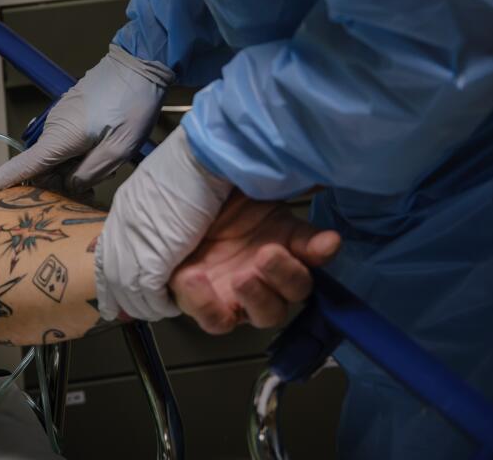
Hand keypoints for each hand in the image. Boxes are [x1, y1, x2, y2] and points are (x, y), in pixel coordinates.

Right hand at [0, 44, 173, 199]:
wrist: (141, 62)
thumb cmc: (133, 103)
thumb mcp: (119, 148)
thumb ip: (91, 173)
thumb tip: (70, 186)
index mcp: (60, 138)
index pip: (21, 168)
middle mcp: (53, 128)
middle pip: (43, 168)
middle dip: (61, 183)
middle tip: (93, 190)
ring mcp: (60, 119)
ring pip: (57, 157)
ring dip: (74, 168)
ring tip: (106, 163)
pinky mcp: (70, 113)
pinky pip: (65, 143)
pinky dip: (77, 154)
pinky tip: (102, 151)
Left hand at [95, 125, 232, 320]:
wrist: (203, 157)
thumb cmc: (193, 164)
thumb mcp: (161, 187)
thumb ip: (153, 208)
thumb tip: (159, 223)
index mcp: (123, 210)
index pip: (106, 253)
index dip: (109, 276)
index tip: (111, 292)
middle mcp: (121, 229)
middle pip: (111, 276)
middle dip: (121, 297)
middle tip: (127, 311)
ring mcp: (132, 245)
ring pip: (128, 290)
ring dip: (144, 304)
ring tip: (159, 309)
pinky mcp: (152, 259)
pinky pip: (149, 294)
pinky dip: (160, 304)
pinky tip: (171, 306)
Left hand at [169, 192, 340, 333]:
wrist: (166, 204)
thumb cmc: (205, 190)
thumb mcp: (237, 180)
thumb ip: (270, 179)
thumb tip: (311, 171)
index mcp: (283, 235)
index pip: (314, 248)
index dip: (321, 248)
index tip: (326, 242)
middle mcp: (269, 269)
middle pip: (297, 289)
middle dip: (287, 274)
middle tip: (267, 254)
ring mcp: (241, 293)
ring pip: (268, 314)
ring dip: (259, 298)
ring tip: (242, 277)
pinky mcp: (209, 306)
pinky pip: (217, 321)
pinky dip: (208, 304)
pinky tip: (195, 277)